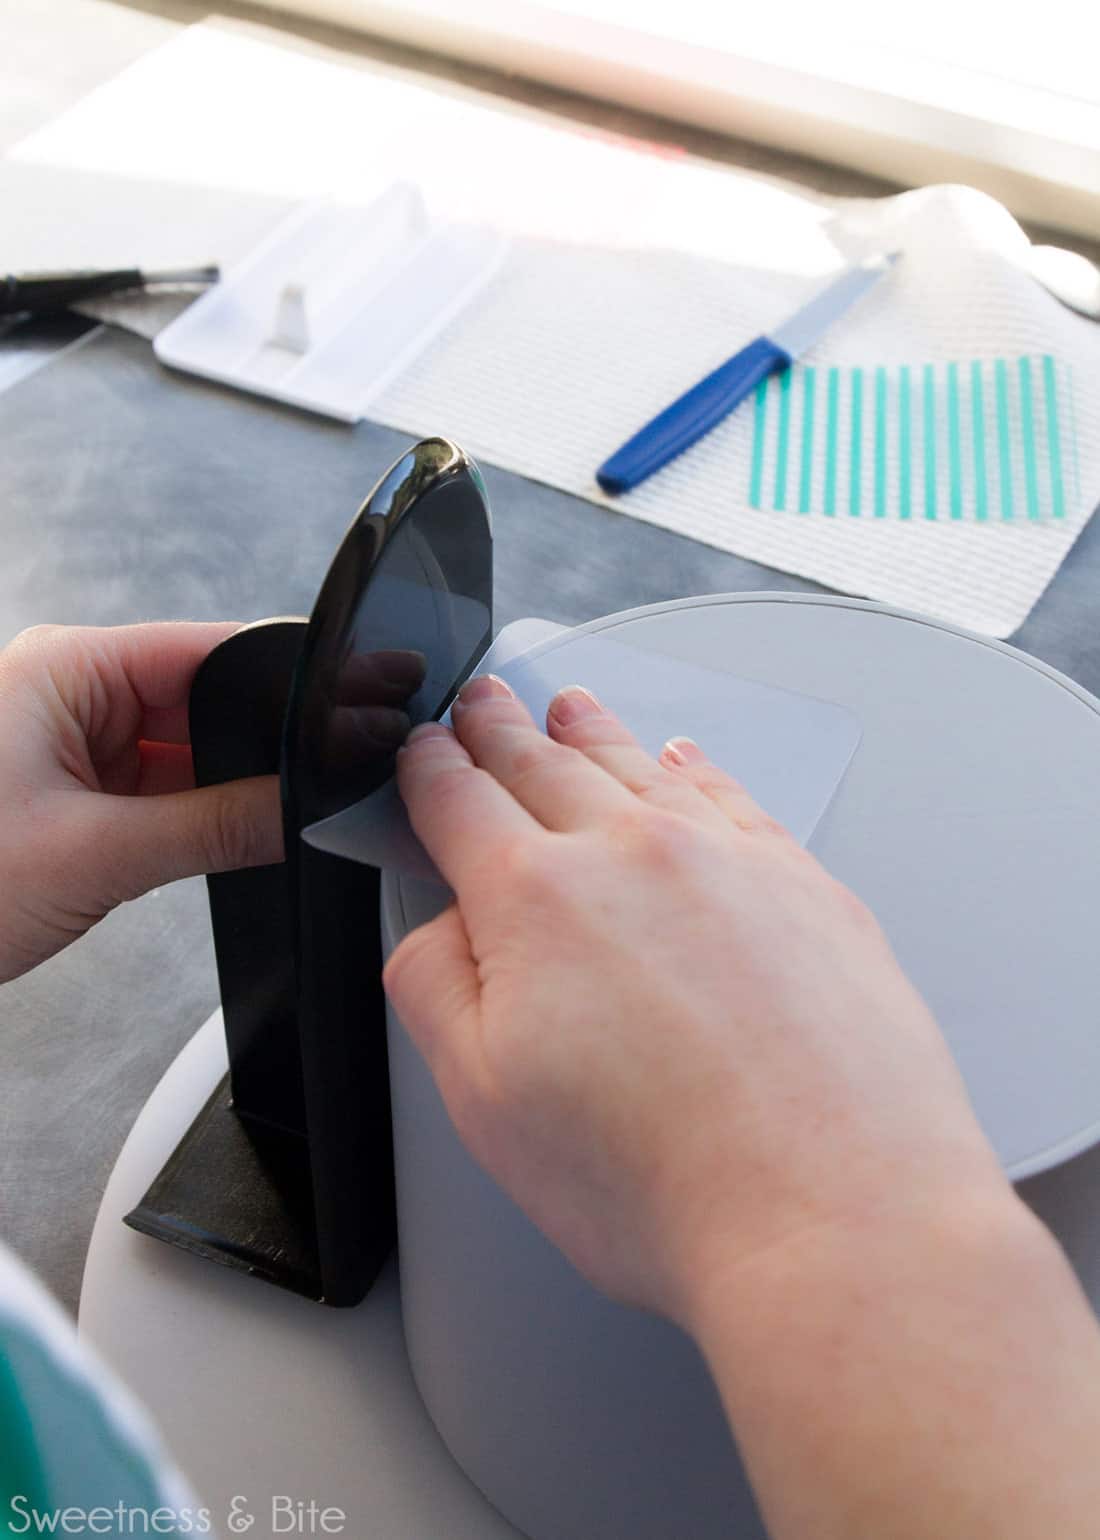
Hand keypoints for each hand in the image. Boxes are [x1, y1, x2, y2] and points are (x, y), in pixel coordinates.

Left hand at [0, 623, 281, 981]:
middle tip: (282, 805)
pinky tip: (181, 851)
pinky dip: (176, 822)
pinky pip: (151, 792)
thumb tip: (300, 811)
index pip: (204, 651)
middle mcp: (68, 692)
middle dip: (242, 755)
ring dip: (203, 796)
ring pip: (180, 754)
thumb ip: (214, 829)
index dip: (275, 685)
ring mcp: (67, 742)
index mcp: (68, 668)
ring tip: (208, 837)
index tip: (337, 720)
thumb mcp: (94, 855)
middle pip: (200, 704)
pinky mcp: (68, 791)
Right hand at [384, 672, 1006, 1323]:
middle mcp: (632, 853)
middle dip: (499, 728)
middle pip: (545, 765)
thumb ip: (434, 987)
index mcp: (536, 899)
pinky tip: (683, 758)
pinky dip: (695, 766)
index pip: (460, 803)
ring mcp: (728, 859)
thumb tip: (435, 925)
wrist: (834, 1209)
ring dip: (591, 730)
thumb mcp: (484, 1101)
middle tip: (481, 700)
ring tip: (566, 706)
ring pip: (639, 766)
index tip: (421, 751)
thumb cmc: (665, 1179)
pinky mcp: (804, 883)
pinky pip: (732, 794)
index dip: (428, 769)